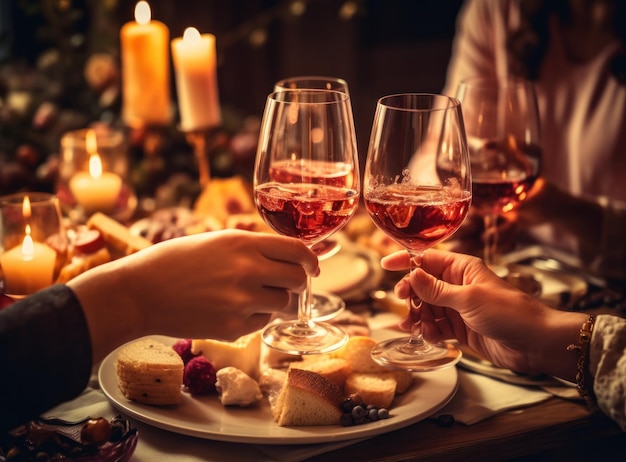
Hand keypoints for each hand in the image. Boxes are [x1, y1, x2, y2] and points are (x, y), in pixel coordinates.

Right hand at [69, 230, 318, 359]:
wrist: (139, 292)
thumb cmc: (173, 261)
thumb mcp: (215, 241)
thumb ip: (251, 247)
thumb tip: (284, 256)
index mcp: (243, 243)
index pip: (297, 250)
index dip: (310, 260)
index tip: (312, 267)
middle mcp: (248, 270)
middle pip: (298, 279)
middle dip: (298, 282)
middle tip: (288, 286)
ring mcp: (242, 301)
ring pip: (284, 304)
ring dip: (277, 302)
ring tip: (253, 298)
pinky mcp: (233, 327)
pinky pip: (262, 323)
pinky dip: (256, 318)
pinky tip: (233, 311)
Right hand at [380, 249, 585, 378]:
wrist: (535, 343)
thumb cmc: (509, 312)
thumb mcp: (468, 298)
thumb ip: (436, 289)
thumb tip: (411, 275)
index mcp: (462, 268)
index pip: (427, 259)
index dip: (405, 261)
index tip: (384, 265)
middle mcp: (457, 285)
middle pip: (422, 285)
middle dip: (410, 295)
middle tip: (404, 304)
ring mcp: (458, 307)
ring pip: (426, 307)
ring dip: (418, 317)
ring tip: (416, 328)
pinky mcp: (460, 327)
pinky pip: (436, 326)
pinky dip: (429, 331)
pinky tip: (429, 338)